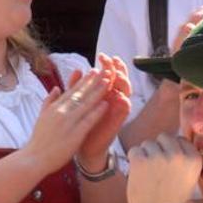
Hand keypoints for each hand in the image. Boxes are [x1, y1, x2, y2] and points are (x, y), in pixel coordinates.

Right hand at [24, 61, 119, 169]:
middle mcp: (61, 111)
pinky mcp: (74, 134)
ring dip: (98, 92)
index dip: (84, 80)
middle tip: (104, 70)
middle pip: (80, 93)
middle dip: (94, 81)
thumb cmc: (38, 140)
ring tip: (109, 82)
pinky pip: (88, 120)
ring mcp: (68, 122)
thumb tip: (56, 88)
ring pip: (86, 103)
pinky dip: (97, 111)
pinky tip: (106, 104)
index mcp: (54, 107)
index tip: (93, 71)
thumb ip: (49, 101)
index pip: (71, 90)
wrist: (34, 158)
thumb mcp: (41, 116)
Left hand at [75, 54, 133, 169]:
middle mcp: (111, 97)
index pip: (108, 73)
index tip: (102, 56)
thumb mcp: (76, 103)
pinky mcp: (118, 120)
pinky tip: (120, 96)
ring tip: (117, 75)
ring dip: (123, 82)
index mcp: (101, 91)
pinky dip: (124, 102)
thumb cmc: (80, 123)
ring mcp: (116, 108)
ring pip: (125, 91)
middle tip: (113, 61)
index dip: (107, 64)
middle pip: (119, 78)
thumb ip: (76, 87)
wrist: (83, 146)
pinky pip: (125, 109)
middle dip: (118, 69)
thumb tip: (78, 70)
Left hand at [125, 133, 202, 202]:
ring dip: (145, 156)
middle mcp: (177, 155)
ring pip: (147, 143)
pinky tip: (139, 177)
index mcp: (193, 160)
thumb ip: (184, 161)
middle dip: (159, 149)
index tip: (169, 164)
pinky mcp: (140, 161)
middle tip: (156, 170)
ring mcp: (158, 157)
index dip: (172, 151)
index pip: (180, 139)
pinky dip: (134, 162)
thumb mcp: (189, 181)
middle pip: (164, 137)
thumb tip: (174, 142)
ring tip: (148, 177)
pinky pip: (134, 151)